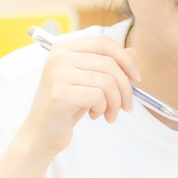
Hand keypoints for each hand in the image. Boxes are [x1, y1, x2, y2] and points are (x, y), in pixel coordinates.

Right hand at [19, 37, 136, 158]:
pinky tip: (95, 115)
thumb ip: (108, 65)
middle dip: (125, 87)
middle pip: (110, 63)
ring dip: (116, 102)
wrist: (41, 134)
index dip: (125, 59)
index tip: (136, 77)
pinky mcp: (60, 94)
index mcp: (64, 48)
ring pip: (107, 82)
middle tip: (127, 106)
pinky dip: (104, 108)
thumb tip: (133, 52)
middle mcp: (59, 57)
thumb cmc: (68, 106)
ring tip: (109, 113)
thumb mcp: (90, 82)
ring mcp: (58, 74)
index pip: (104, 43)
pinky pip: (98, 96)